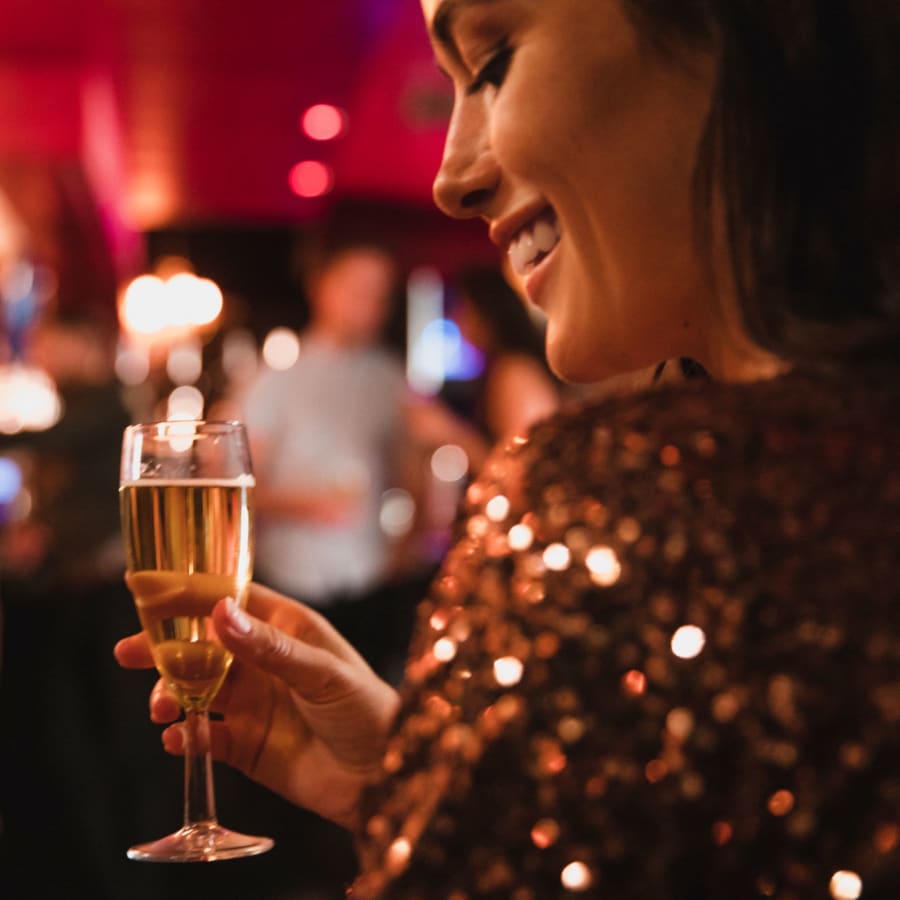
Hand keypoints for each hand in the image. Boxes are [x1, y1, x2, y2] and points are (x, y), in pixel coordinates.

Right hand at [114, 583, 399, 829]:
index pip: (231, 600)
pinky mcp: (244, 744)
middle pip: (202, 645)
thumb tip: (220, 611)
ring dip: (170, 694)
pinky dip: (185, 736)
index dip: (189, 593)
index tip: (145, 588)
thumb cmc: (367, 710)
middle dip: (163, 647)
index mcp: (287, 629)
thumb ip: (270, 648)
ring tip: (160, 708)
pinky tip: (179, 739)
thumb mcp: (322, 673)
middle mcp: (264, 661)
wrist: (382, 776)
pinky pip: (204, 736)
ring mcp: (252, 702)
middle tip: (126, 652)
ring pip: (195, 689)